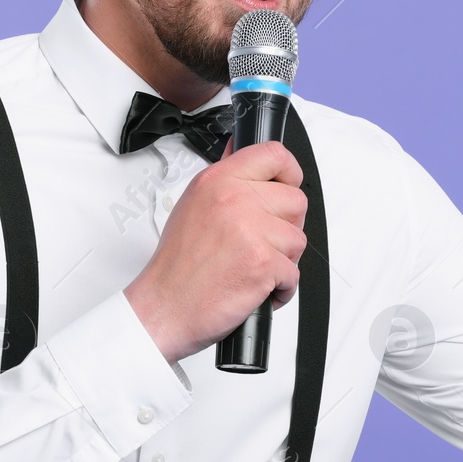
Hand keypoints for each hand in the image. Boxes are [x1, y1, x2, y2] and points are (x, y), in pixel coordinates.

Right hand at [124, 138, 307, 363]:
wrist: (165, 307)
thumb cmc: (177, 265)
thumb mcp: (193, 204)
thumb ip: (224, 181)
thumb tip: (241, 154)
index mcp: (218, 181)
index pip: (274, 155)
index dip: (289, 172)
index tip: (287, 185)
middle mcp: (235, 201)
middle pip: (295, 200)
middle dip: (286, 226)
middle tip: (263, 242)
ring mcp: (251, 231)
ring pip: (298, 239)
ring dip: (283, 260)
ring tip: (254, 267)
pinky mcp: (263, 263)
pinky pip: (294, 273)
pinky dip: (281, 288)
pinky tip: (257, 287)